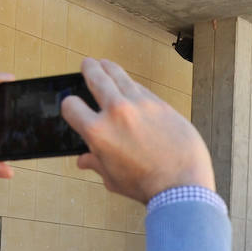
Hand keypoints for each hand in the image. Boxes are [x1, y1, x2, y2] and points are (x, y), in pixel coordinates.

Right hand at [60, 58, 214, 203]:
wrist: (182, 184)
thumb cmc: (147, 186)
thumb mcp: (113, 178)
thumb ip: (96, 163)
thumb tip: (84, 160)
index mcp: (98, 132)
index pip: (71, 106)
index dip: (69, 106)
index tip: (73, 106)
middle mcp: (116, 112)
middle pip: (96, 78)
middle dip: (88, 69)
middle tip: (87, 64)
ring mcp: (140, 103)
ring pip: (119, 75)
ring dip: (109, 68)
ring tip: (106, 64)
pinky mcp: (160, 103)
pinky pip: (141, 87)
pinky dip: (133, 85)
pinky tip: (132, 87)